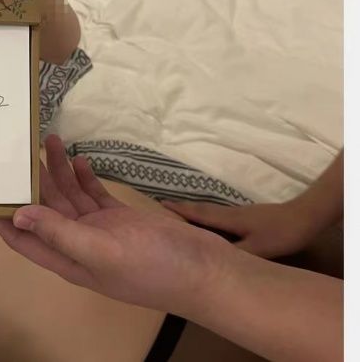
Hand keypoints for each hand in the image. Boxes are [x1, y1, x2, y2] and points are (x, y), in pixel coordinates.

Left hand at [0, 135, 233, 315]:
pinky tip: (77, 157)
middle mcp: (77, 243)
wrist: (203, 270)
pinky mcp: (119, 217)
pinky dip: (84, 176)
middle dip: (30, 182)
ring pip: (68, 197)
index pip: (22, 238)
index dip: (2, 217)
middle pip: (43, 210)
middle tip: (18, 150)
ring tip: (48, 141)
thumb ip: (58, 232)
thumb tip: (17, 216)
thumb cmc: (151, 266)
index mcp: (66, 258)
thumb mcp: (100, 250)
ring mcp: (99, 229)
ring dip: (57, 171)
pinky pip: (93, 193)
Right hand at [161, 199, 319, 258]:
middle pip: (201, 209)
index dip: (178, 210)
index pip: (197, 213)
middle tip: (163, 210)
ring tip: (180, 219)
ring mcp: (239, 214)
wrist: (304, 217)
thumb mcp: (256, 248)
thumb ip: (233, 253)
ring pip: (211, 213)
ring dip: (194, 214)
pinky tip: (210, 227)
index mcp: (227, 219)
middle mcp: (229, 213)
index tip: (159, 205)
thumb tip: (208, 258)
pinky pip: (220, 217)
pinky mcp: (248, 217)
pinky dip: (208, 219)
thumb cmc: (280, 233)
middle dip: (182, 209)